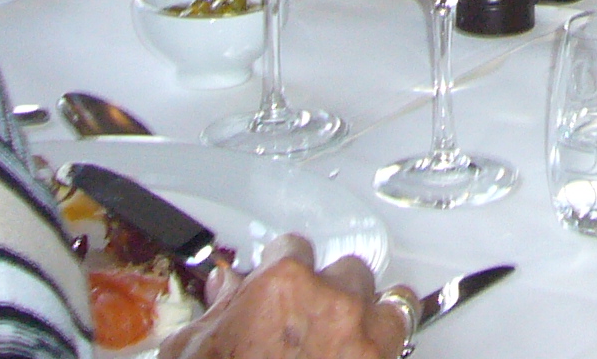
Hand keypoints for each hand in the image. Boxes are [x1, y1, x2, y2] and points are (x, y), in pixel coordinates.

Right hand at [164, 243, 407, 358]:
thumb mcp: (197, 346)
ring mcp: (362, 340)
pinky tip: (362, 353)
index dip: (283, 266)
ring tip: (350, 335)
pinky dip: (382, 347)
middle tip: (310, 319)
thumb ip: (220, 307)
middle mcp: (331, 304)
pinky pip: (398, 343)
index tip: (281, 281)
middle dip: (329, 292)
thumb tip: (227, 289)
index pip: (294, 248)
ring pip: (388, 303)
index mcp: (284, 285)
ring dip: (370, 316)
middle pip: (348, 272)